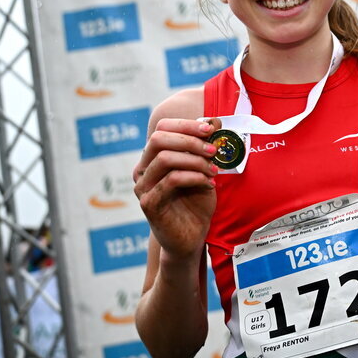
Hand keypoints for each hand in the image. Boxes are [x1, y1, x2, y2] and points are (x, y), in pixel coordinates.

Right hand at [133, 117, 220, 260]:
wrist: (191, 238)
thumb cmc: (196, 203)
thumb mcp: (204, 170)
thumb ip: (206, 147)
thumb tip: (214, 120)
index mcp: (153, 158)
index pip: (162, 128)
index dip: (186, 125)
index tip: (211, 129)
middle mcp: (143, 170)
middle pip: (159, 139)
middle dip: (190, 140)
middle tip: (214, 150)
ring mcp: (143, 187)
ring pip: (165, 158)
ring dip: (195, 160)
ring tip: (213, 171)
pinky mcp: (149, 204)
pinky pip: (170, 180)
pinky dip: (193, 177)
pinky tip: (207, 183)